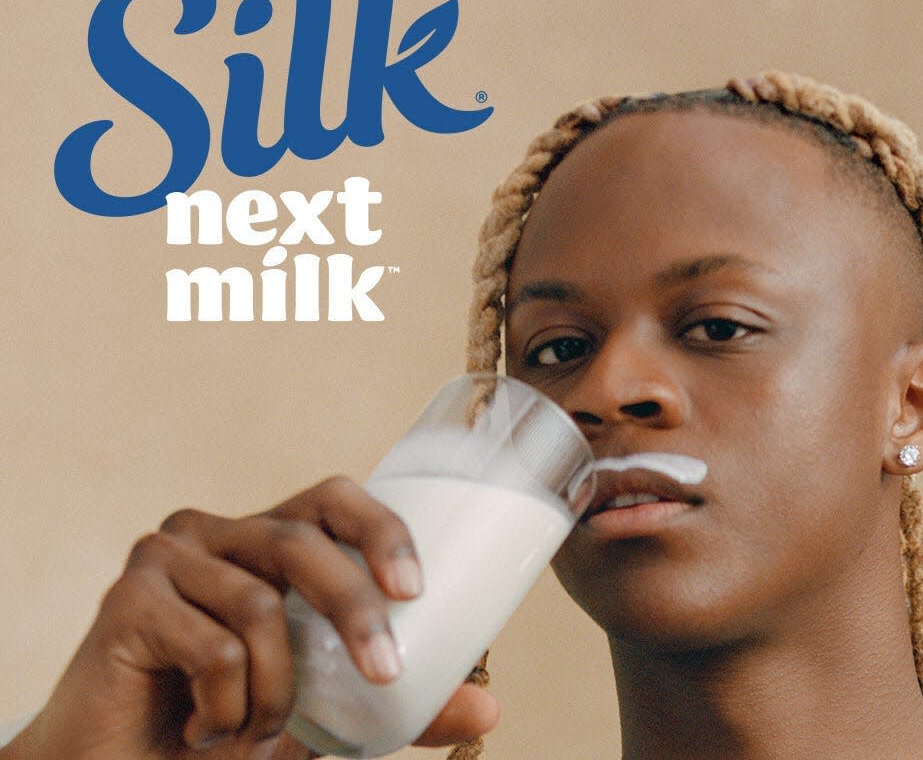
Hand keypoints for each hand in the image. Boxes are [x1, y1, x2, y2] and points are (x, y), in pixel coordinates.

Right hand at [6, 476, 499, 757]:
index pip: (333, 498)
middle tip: (385, 673)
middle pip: (301, 538)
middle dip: (353, 607)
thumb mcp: (326, 713)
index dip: (380, 528)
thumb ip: (399, 709)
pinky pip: (212, 646)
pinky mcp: (128, 599)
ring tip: (254, 731)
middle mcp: (217, 532)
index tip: (415, 590)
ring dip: (276, 689)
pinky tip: (204, 731)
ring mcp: (168, 557)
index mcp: (267, 540)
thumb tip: (488, 711)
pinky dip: (227, 706)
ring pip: (260, 604)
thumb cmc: (227, 723)